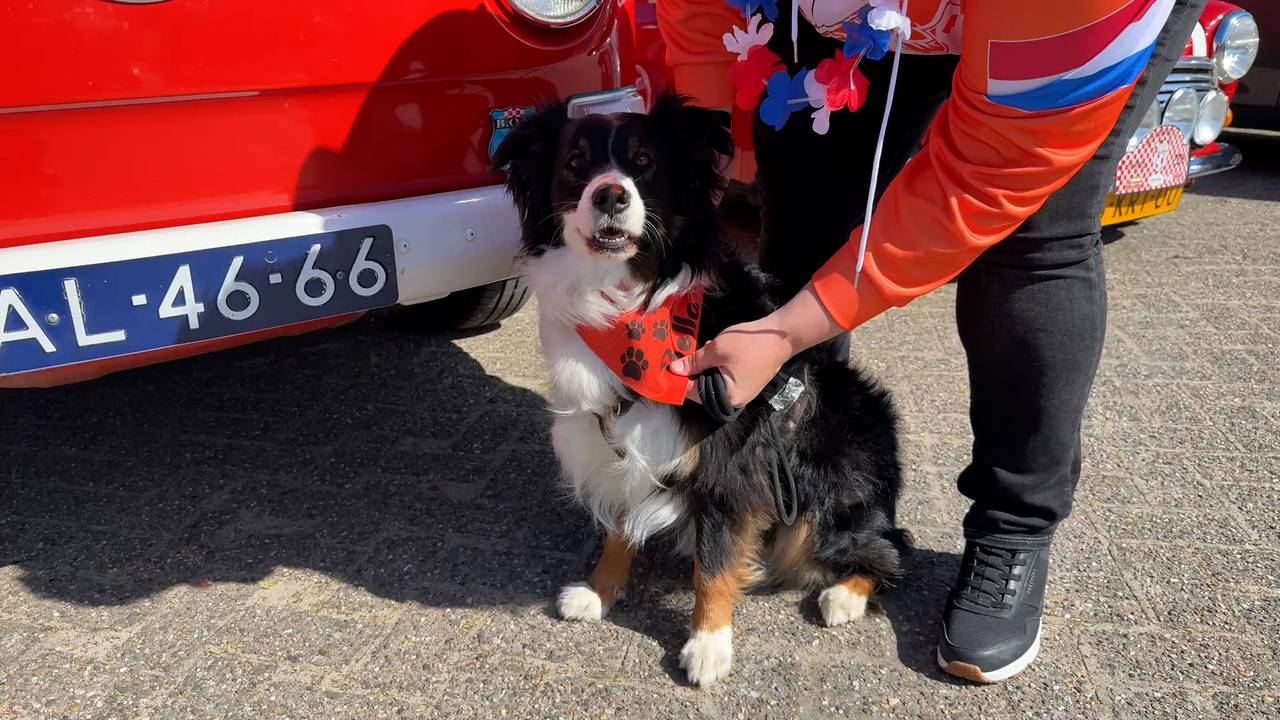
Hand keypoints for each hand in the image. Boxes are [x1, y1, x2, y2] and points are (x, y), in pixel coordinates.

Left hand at [668, 316, 793, 407]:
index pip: (693, 392)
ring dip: (706, 367)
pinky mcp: (747, 382)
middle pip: (703, 389)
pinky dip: (718, 366)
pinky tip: (717, 350)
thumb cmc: (748, 344)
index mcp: (726, 397)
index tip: (667, 369)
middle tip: (684, 356)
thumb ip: (694, 362)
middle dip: (694, 372)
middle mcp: (734, 400)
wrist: (781, 336)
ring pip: (714, 382)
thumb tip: (674, 370)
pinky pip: (725, 378)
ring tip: (705, 349)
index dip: (679, 380)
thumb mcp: (716, 350)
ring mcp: (742, 392)